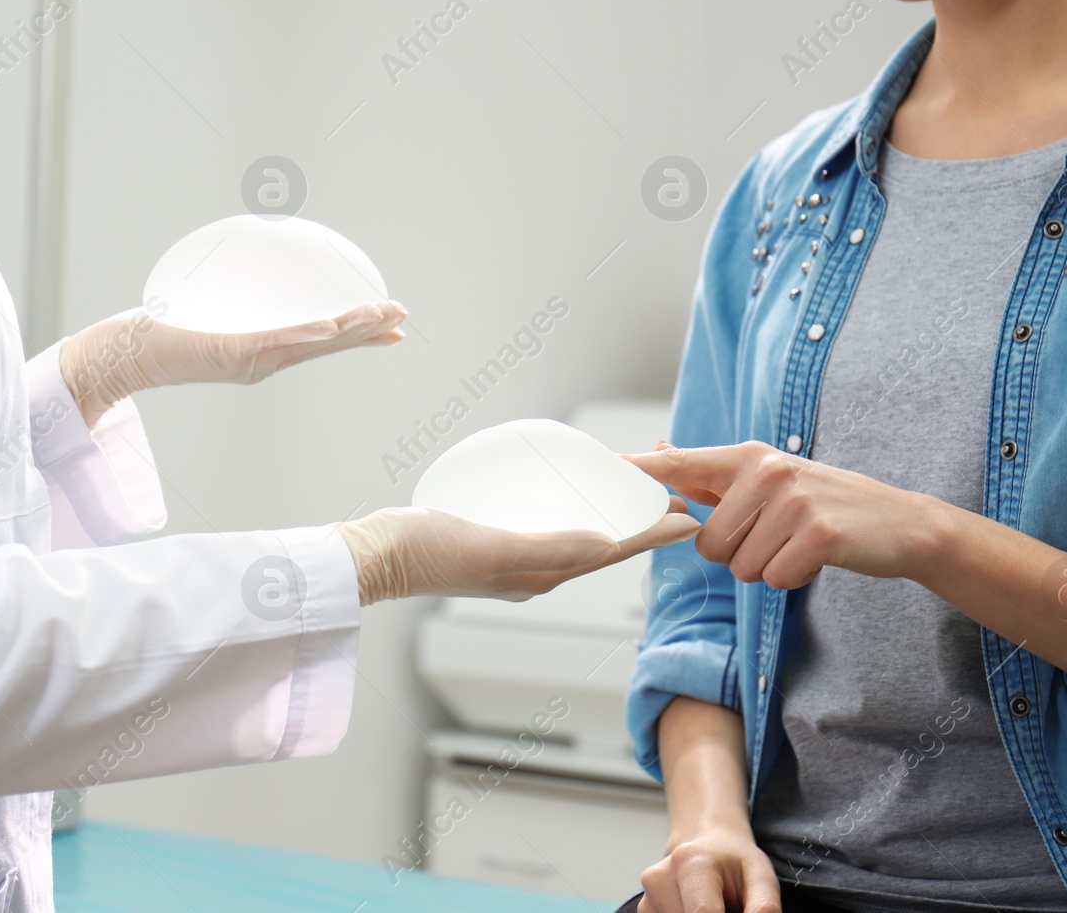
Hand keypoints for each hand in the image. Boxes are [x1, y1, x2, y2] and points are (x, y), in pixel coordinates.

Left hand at [59, 301, 406, 425]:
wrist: (125, 355)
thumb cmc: (164, 330)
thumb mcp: (212, 311)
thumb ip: (238, 298)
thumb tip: (253, 266)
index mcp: (266, 351)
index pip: (323, 340)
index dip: (361, 334)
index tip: (394, 327)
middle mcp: (265, 360)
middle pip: (327, 343)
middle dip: (367, 330)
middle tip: (401, 317)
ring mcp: (251, 360)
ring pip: (311, 344)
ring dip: (349, 331)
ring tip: (380, 318)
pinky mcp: (231, 355)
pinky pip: (277, 342)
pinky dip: (307, 335)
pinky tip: (330, 328)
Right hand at [336, 499, 700, 604]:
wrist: (376, 555)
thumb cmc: (426, 552)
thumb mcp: (492, 545)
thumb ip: (547, 546)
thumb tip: (606, 542)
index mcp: (543, 573)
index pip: (612, 550)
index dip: (652, 533)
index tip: (690, 516)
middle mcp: (537, 568)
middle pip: (604, 540)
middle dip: (640, 519)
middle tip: (671, 493)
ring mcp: (517, 554)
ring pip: (582, 533)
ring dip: (614, 515)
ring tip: (637, 492)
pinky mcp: (497, 537)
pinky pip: (553, 523)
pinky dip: (577, 508)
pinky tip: (573, 493)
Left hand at [624, 441, 944, 588]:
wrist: (898, 522)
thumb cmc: (823, 502)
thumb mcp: (769, 477)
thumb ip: (711, 472)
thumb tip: (660, 451)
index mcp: (747, 457)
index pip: (680, 464)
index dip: (640, 472)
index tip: (604, 467)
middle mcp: (766, 471)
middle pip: (709, 544)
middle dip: (738, 555)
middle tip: (776, 536)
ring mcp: (792, 500)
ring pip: (740, 567)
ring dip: (767, 567)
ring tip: (797, 543)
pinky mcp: (817, 532)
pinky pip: (774, 578)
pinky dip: (792, 578)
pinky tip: (815, 557)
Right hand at [639, 824, 781, 912]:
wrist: (705, 845)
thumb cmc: (734, 862)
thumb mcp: (761, 877)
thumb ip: (764, 908)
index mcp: (690, 862)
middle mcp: (660, 878)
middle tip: (729, 906)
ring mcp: (647, 897)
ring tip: (716, 908)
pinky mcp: (643, 911)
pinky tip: (698, 910)